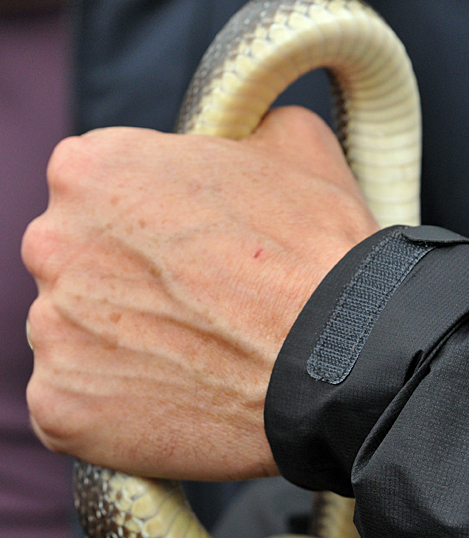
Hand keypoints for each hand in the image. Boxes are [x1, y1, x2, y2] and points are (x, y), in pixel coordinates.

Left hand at [22, 107, 378, 479]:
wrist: (348, 359)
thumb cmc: (322, 252)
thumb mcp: (297, 144)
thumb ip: (240, 127)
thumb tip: (240, 135)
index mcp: (92, 170)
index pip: (97, 186)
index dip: (153, 214)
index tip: (196, 244)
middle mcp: (52, 245)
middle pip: (79, 260)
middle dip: (130, 278)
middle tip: (205, 303)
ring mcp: (52, 333)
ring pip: (81, 334)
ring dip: (126, 343)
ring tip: (203, 357)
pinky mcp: (62, 410)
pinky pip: (79, 404)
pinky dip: (121, 407)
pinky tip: (182, 398)